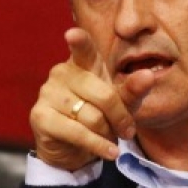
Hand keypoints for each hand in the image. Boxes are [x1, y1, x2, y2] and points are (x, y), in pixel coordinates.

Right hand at [28, 27, 154, 171]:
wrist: (73, 148)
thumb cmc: (98, 118)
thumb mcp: (120, 104)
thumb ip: (133, 90)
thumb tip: (147, 75)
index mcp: (82, 63)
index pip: (83, 49)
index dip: (79, 41)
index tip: (73, 34)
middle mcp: (61, 73)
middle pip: (104, 95)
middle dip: (120, 117)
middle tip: (127, 130)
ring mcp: (48, 93)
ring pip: (92, 117)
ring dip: (107, 133)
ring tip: (108, 138)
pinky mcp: (40, 116)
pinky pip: (77, 132)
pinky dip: (98, 145)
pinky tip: (109, 152)